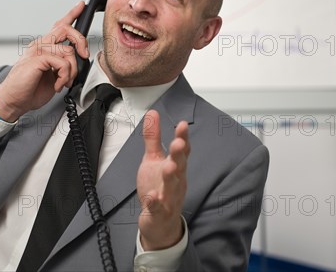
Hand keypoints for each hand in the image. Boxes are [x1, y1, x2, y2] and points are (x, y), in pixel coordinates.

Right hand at [0, 1, 88, 121]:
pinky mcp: (37, 59)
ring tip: (64, 82)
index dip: (72, 14)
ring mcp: (38, 50)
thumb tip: (78, 62)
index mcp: (45, 47)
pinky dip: (64, 77)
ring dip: (72, 71)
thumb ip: (64, 64)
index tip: (81, 5)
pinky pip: (62, 63)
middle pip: (66, 29)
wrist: (13, 100)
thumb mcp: (53, 75)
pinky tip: (58, 84)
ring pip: (68, 52)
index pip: (59, 26)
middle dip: (81, 41)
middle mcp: (41, 45)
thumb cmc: (29, 89)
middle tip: (84, 56)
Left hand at [137, 110, 189, 249]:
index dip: (183, 138)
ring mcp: (169, 198)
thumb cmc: (159, 187)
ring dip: (171, 176)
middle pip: (180, 166)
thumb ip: (153, 137)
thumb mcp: (153, 159)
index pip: (182, 151)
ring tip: (169, 166)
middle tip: (178, 143)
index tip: (182, 124)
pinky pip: (158, 208)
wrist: (160, 222)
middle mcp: (176, 181)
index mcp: (176, 167)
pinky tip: (152, 197)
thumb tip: (153, 113)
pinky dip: (155, 202)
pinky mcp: (159, 212)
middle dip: (179, 155)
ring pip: (172, 187)